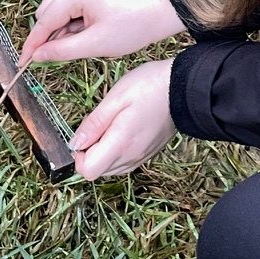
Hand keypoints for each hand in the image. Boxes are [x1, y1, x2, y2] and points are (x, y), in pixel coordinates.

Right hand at [17, 0, 181, 67]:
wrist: (158, 14)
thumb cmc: (131, 28)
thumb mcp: (94, 45)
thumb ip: (62, 51)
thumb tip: (36, 56)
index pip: (44, 21)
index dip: (33, 44)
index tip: (22, 63)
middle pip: (46, 13)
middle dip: (49, 36)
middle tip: (61, 56)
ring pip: (55, 12)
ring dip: (61, 31)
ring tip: (83, 44)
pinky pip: (67, 9)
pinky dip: (70, 25)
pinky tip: (84, 35)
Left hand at [71, 59, 175, 179]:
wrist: (184, 88)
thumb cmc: (150, 87)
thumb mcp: (116, 98)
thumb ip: (94, 123)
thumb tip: (75, 143)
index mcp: (121, 144)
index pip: (88, 171)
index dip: (78, 156)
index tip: (83, 136)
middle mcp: (131, 157)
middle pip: (98, 171)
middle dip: (90, 153)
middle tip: (98, 127)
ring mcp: (141, 157)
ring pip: (110, 169)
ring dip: (103, 154)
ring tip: (111, 126)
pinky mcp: (148, 154)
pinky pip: (124, 163)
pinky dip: (116, 153)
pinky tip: (121, 131)